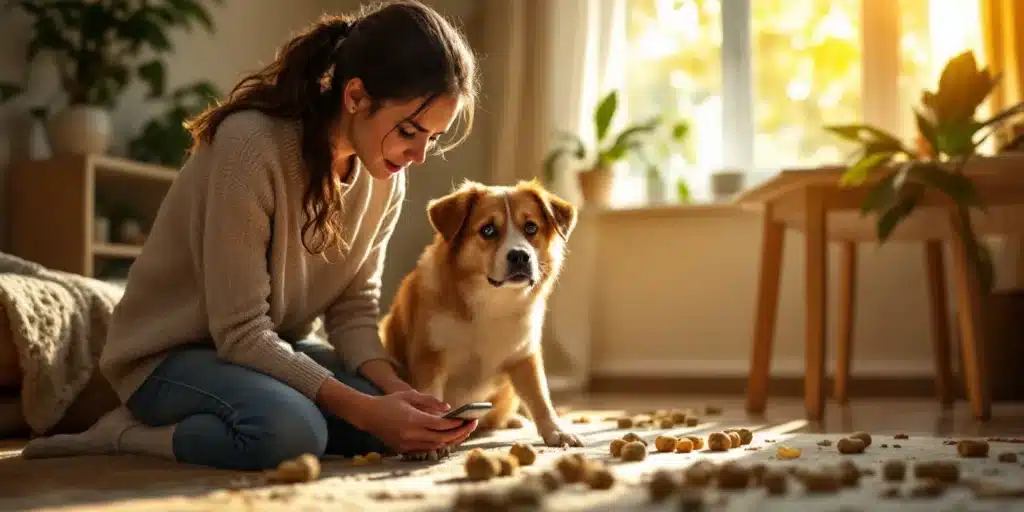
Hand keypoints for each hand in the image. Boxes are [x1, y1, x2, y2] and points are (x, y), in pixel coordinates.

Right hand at [350, 390, 477, 452]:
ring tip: (464, 431)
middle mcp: (411, 434)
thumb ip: (429, 401)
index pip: (441, 425)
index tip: (467, 419)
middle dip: (459, 433)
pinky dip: (439, 444)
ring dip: (451, 440)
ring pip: (436, 446)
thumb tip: (448, 408)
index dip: (456, 424)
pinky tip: (448, 437)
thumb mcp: (409, 395)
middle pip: (442, 438)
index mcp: (413, 419)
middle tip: (471, 425)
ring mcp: (407, 444)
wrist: (368, 415)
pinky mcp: (404, 449)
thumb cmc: (389, 402)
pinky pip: (427, 449)